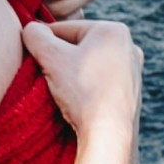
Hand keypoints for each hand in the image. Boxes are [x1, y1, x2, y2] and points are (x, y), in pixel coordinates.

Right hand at [20, 17, 141, 142]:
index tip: (32, 58)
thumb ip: (35, 36)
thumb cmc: (82, 92)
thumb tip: (30, 29)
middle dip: (59, 58)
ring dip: (72, 73)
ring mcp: (133, 69)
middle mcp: (129, 45)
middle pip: (78, 46)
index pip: (64, 29)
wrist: (110, 134)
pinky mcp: (132, 90)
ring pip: (89, 63)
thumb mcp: (51, 58)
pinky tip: (78, 100)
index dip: (43, 43)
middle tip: (45, 76)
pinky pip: (100, 80)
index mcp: (113, 30)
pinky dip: (86, 86)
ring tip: (61, 90)